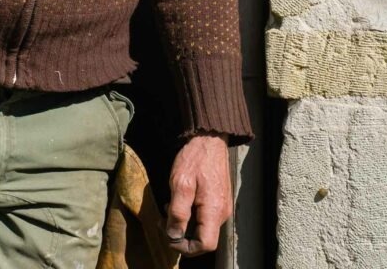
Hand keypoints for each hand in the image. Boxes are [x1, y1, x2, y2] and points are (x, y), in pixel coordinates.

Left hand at [165, 133, 231, 256]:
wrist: (210, 138)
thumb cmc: (195, 159)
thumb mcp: (180, 183)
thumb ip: (178, 212)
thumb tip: (174, 235)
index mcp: (214, 211)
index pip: (205, 245)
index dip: (186, 247)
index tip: (169, 236)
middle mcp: (222, 213)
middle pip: (204, 239)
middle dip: (182, 235)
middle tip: (164, 221)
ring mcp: (222, 206)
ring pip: (203, 228)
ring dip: (185, 224)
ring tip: (169, 208)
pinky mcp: (219, 199)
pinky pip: (205, 217)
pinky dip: (191, 215)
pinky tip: (180, 202)